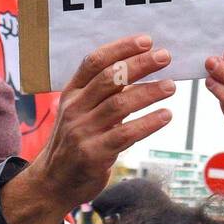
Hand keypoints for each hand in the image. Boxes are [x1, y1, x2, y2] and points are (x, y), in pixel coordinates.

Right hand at [0, 36, 173, 223]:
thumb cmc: (74, 142)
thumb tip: (140, 68)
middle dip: (139, 64)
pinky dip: (148, 123)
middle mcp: (74, 108)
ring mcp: (82, 131)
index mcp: (72, 93)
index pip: (94, 62)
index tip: (146, 41)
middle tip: (164, 56)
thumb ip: (103, 93)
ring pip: (119, 105)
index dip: (120, 48)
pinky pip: (125, 134)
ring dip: (148, 92)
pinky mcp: (93, 154)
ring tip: (171, 86)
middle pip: (109, 79)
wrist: (52, 183)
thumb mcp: (80, 112)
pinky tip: (166, 115)